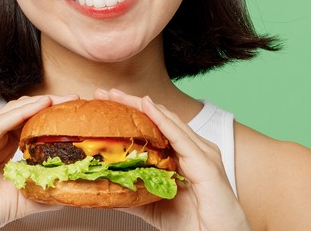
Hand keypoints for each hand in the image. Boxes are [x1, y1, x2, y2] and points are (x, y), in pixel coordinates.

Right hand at [0, 94, 77, 230]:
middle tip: (74, 100)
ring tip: (62, 100)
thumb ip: (44, 189)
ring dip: (38, 103)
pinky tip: (41, 106)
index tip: (74, 110)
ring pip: (11, 112)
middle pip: (20, 110)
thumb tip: (72, 186)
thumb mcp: (23, 198)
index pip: (26, 120)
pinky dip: (22, 112)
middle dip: (48, 103)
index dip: (49, 113)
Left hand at [94, 89, 249, 230]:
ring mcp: (201, 153)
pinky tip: (146, 106)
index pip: (152, 125)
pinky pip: (180, 137)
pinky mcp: (206, 163)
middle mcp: (193, 148)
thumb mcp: (152, 204)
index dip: (129, 112)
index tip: (104, 102)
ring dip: (140, 105)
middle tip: (104, 92)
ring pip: (167, 121)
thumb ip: (132, 192)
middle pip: (158, 117)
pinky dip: (162, 120)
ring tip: (117, 95)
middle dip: (130, 103)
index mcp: (182, 154)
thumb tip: (105, 187)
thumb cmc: (193, 223)